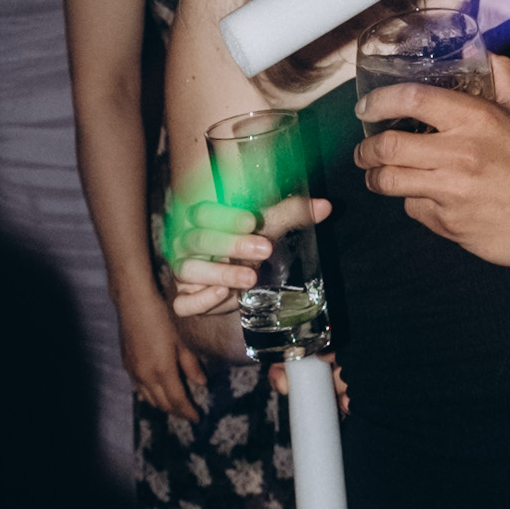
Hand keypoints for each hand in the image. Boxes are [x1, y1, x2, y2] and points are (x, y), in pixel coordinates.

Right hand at [123, 300, 234, 420]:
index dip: (188, 412)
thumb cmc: (163, 316)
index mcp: (162, 371)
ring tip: (175, 405)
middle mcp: (145, 376)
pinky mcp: (126, 364)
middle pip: (162, 403)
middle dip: (177, 411)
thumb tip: (201, 383)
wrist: (134, 301)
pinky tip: (157, 391)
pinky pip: (139, 388)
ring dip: (163, 404)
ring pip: (149, 398)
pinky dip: (150, 395)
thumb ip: (191, 364)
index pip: (177, 400)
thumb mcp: (183, 339)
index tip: (198, 418)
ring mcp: (133, 371)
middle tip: (189, 414)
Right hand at [165, 189, 328, 318]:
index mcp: (203, 219)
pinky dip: (200, 301)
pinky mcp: (186, 298)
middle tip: (264, 250)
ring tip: (250, 278)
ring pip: (188, 270)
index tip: (252, 221)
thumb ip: (292, 213)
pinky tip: (222, 295)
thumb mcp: (270, 226)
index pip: (203, 212)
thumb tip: (326, 206)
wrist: (239, 277)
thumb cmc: (250, 241)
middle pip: (198, 240)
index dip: (225, 217)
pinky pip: (183, 303)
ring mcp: (184, 272)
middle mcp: (187, 243)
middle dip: (230, 245)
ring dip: (219, 274)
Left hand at [355, 57, 509, 268]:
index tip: (367, 108)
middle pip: (388, 147)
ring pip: (392, 183)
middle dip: (367, 149)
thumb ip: (504, 77)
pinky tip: (424, 199)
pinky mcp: (451, 224)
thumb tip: (484, 54)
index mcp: (476, 120)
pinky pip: (415, 210)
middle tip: (364, 151)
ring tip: (378, 175)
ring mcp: (452, 192)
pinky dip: (414, 203)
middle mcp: (458, 154)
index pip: (412, 100)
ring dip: (378, 178)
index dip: (380, 101)